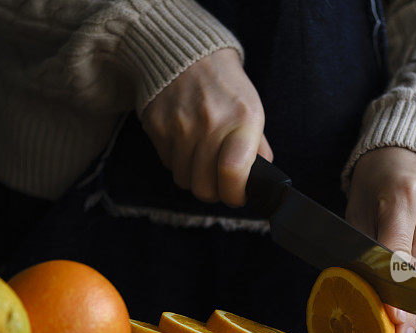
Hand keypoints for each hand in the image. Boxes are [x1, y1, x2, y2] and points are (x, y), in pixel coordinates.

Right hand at [141, 48, 272, 206]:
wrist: (185, 56)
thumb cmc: (226, 89)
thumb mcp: (252, 111)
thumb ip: (257, 149)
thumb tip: (258, 184)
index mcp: (242, 119)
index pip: (233, 173)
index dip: (235, 195)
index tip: (237, 195)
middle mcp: (209, 123)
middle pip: (204, 187)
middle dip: (213, 192)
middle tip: (219, 182)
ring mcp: (179, 126)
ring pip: (184, 179)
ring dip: (193, 176)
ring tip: (201, 158)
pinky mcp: (157, 127)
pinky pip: (167, 163)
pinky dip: (177, 160)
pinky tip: (185, 142)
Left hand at [345, 147, 415, 332]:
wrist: (409, 150)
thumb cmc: (373, 182)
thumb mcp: (356, 209)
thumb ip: (361, 249)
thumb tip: (363, 295)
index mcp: (402, 196)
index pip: (400, 252)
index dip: (396, 289)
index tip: (393, 319)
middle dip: (411, 308)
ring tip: (404, 330)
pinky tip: (413, 304)